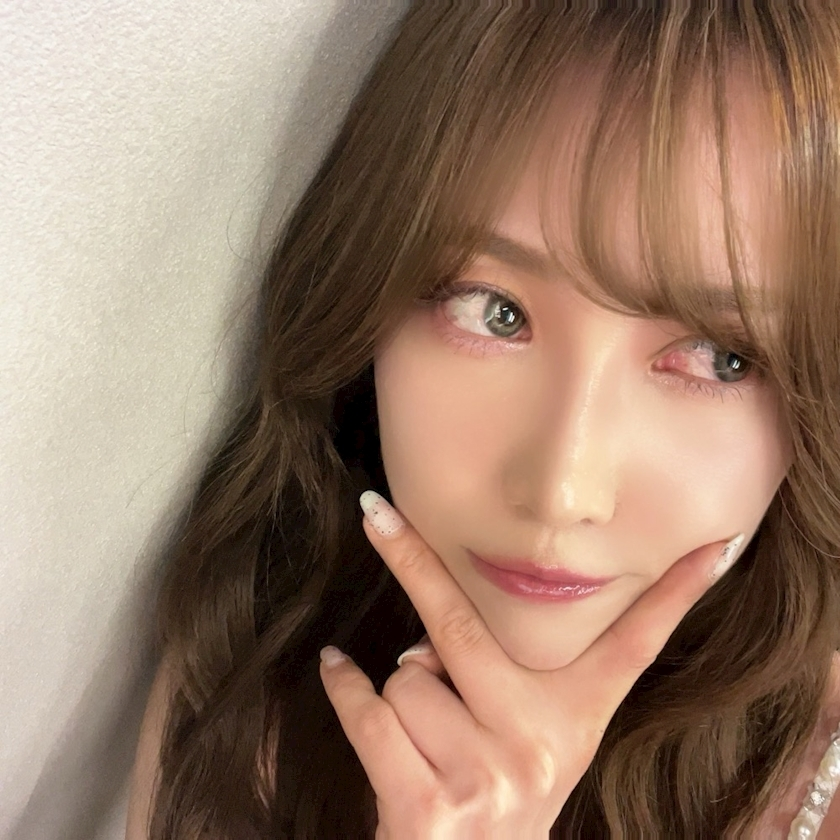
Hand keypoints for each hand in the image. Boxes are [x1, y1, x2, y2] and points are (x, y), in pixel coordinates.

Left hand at [319, 491, 744, 839]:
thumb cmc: (496, 792)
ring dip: (396, 691)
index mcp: (576, 717)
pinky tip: (340, 673)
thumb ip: (500, 678)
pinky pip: (370, 711)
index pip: (636, 645)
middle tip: (373, 511)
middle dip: (408, 558)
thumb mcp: (528, 739)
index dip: (679, 595)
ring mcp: (488, 776)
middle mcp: (540, 742)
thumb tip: (424, 638)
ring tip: (424, 735)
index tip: (713, 546)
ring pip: (405, 677)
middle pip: (462, 626)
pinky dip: (345, 688)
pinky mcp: (431, 808)